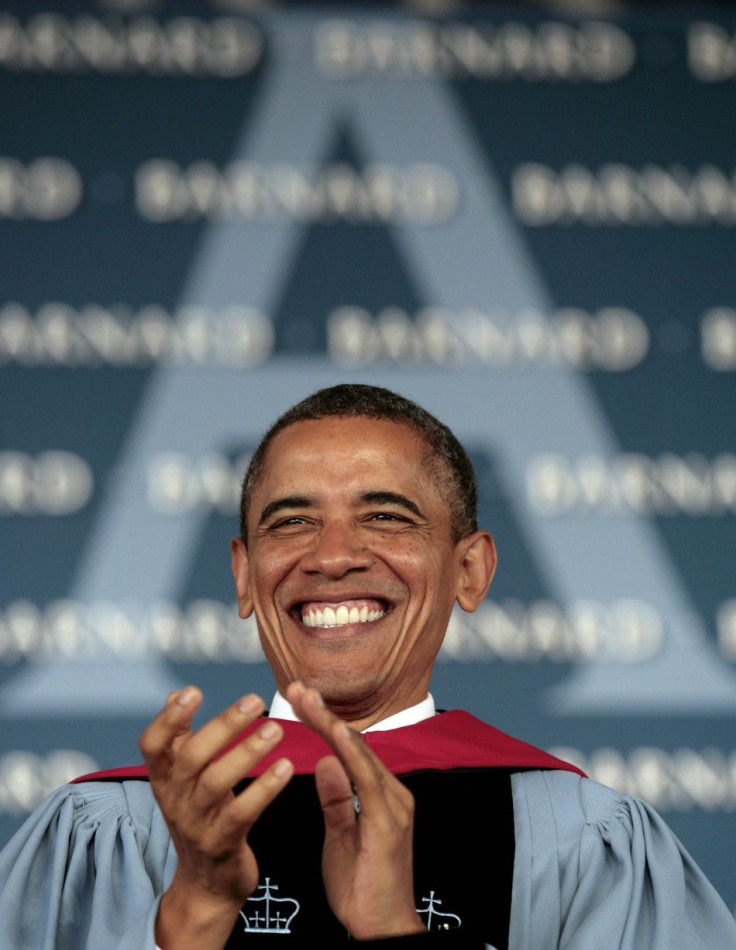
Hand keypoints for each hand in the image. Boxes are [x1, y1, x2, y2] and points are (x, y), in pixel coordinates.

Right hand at [139, 686, 293, 949]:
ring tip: (276, 729)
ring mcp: (196, 824)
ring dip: (248, 752)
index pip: (152, 745)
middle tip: (255, 700)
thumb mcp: (183, 780)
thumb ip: (180, 737)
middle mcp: (175, 799)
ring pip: (217, 782)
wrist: (205, 885)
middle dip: (223, 725)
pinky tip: (286, 767)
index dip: (168, 718)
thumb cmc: (200, 816)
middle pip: (191, 757)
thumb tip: (176, 692)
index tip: (193, 691)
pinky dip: (265, 788)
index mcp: (164, 779)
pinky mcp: (222, 844)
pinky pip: (242, 813)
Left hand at [285, 680, 424, 940]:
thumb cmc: (363, 888)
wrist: (382, 929)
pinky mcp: (389, 823)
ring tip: (307, 700)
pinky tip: (334, 733)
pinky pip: (367, 781)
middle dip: (323, 714)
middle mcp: (392, 793)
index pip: (348, 749)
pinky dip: (351, 753)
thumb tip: (325, 763)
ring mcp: (394, 806)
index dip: (323, 722)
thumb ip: (335, 799)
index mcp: (380, 795)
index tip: (298, 700)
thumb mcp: (339, 837)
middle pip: (353, 744)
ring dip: (331, 724)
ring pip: (360, 754)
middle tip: (296, 688)